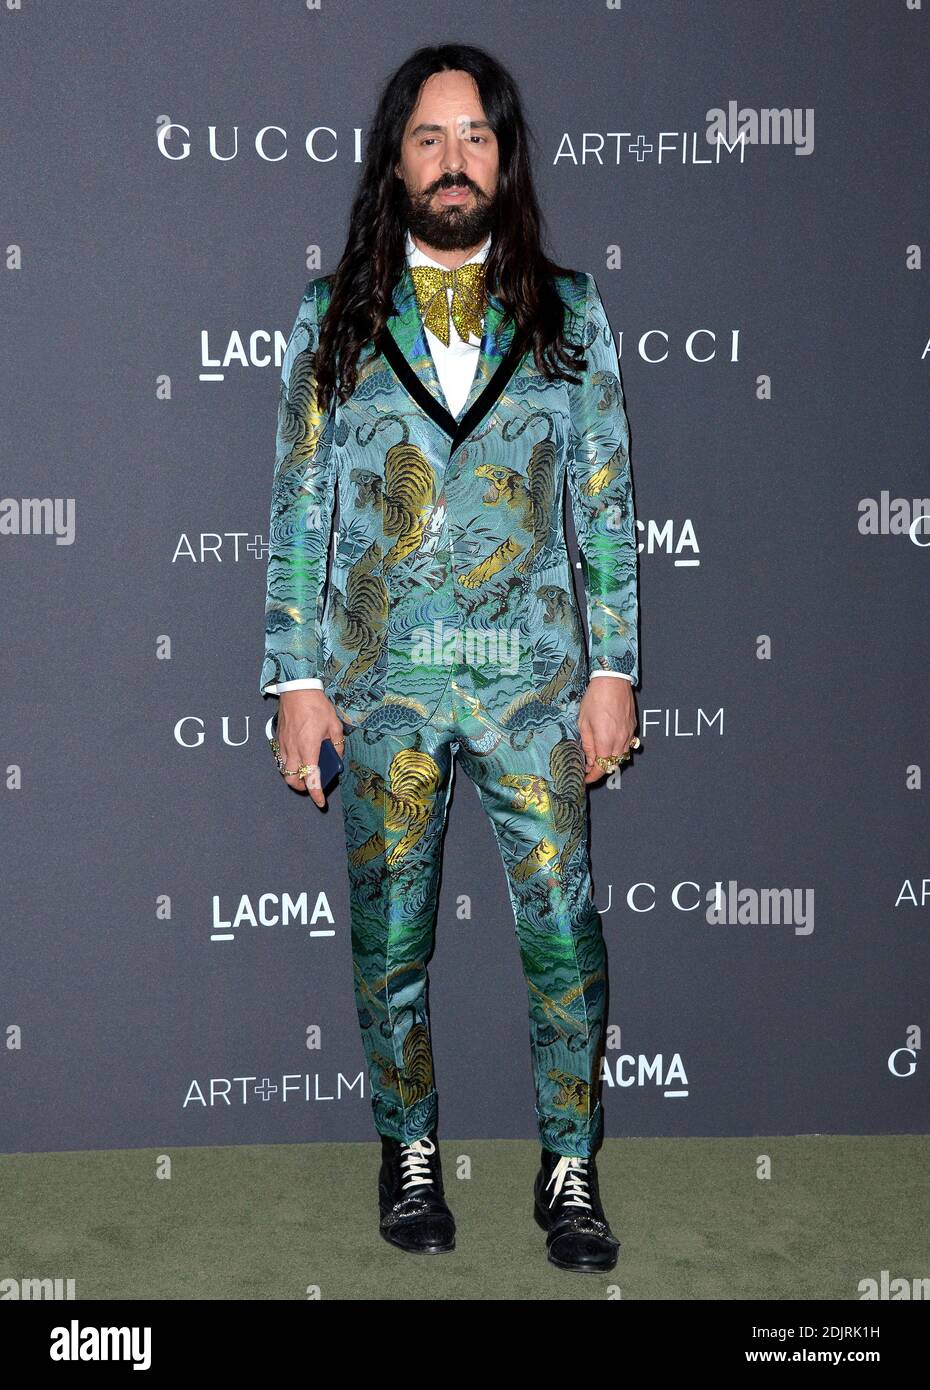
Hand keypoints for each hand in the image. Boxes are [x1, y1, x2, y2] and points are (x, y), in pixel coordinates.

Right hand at [276, 690, 345, 807]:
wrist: (297, 689)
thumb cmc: (316, 705)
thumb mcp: (334, 725)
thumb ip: (337, 744)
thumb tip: (337, 757)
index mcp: (308, 748)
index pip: (311, 778)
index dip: (315, 794)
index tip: (320, 801)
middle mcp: (293, 749)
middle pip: (292, 780)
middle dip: (302, 787)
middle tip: (313, 784)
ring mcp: (283, 745)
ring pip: (285, 771)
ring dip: (294, 776)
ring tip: (306, 771)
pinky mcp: (278, 739)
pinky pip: (280, 759)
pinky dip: (288, 765)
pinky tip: (297, 758)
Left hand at [578, 678, 637, 784]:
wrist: (613, 680)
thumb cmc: (595, 698)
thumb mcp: (584, 722)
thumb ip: (587, 744)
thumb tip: (589, 761)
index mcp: (606, 741)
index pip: (602, 768)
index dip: (593, 777)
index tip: (585, 779)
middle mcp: (620, 741)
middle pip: (613, 765)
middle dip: (601, 768)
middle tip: (589, 767)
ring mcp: (629, 734)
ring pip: (621, 756)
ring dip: (610, 759)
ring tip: (598, 754)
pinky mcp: (633, 727)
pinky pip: (627, 745)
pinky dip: (618, 748)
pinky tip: (609, 742)